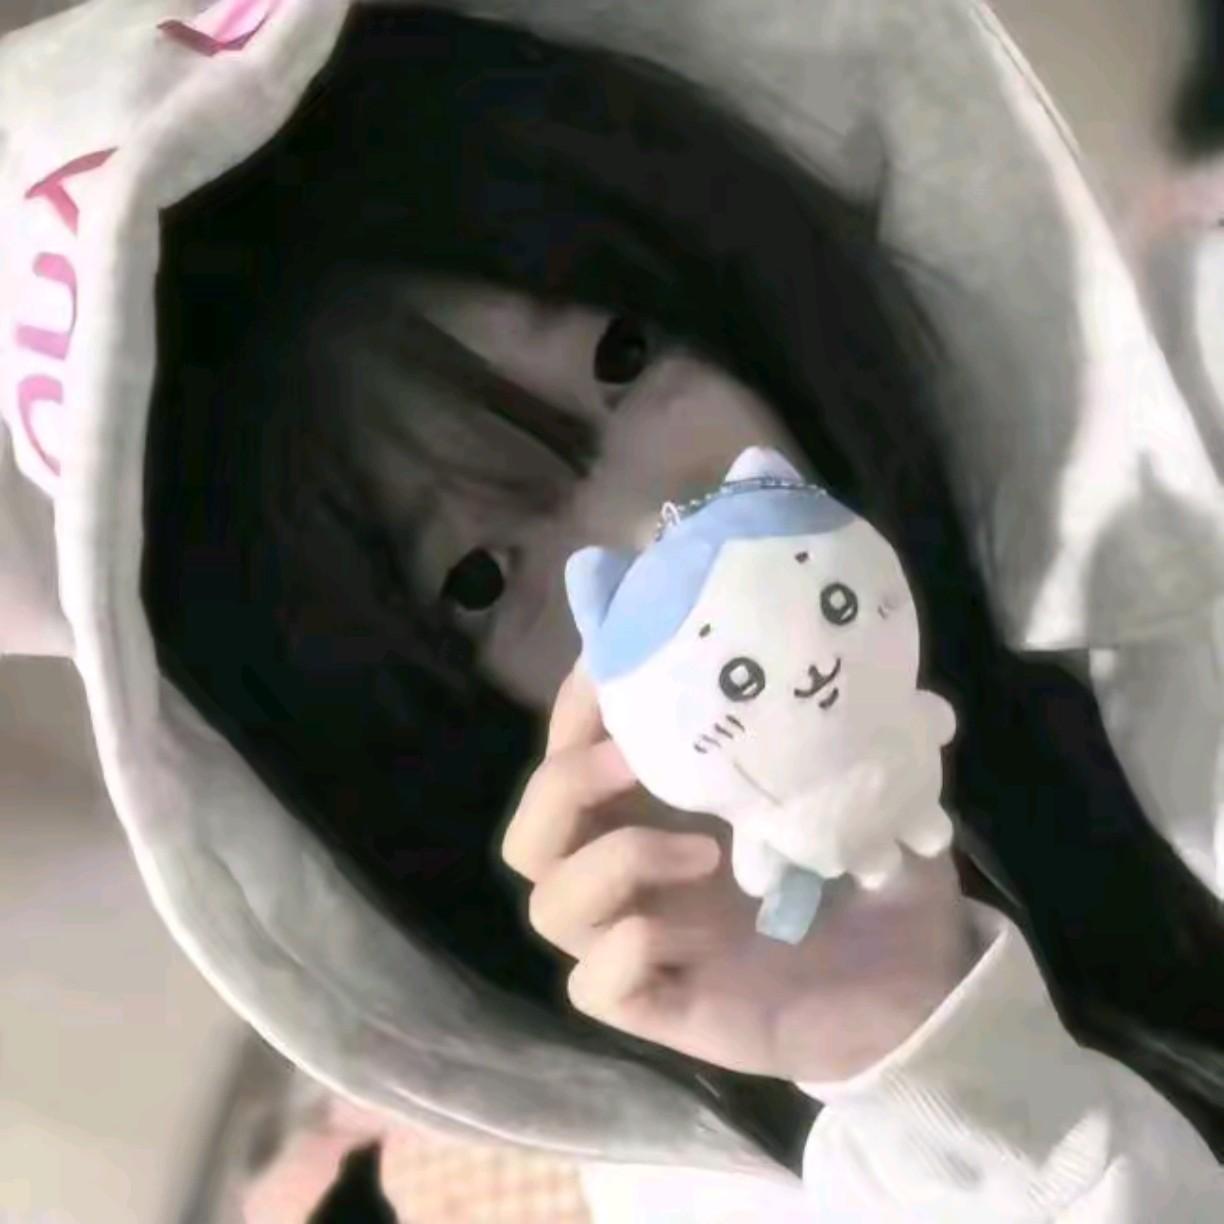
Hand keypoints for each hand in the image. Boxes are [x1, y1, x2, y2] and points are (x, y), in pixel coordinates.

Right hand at [502, 661, 980, 1083]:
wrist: (920, 988)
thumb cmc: (872, 878)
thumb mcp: (844, 787)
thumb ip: (805, 727)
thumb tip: (792, 648)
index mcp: (659, 813)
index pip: (571, 756)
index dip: (574, 712)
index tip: (609, 670)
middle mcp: (634, 876)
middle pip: (532, 835)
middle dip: (566, 783)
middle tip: (634, 760)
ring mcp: (641, 945)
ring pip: (550, 907)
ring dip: (610, 862)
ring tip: (702, 851)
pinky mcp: (662, 1010)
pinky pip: (594, 988)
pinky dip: (625, 951)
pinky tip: (691, 939)